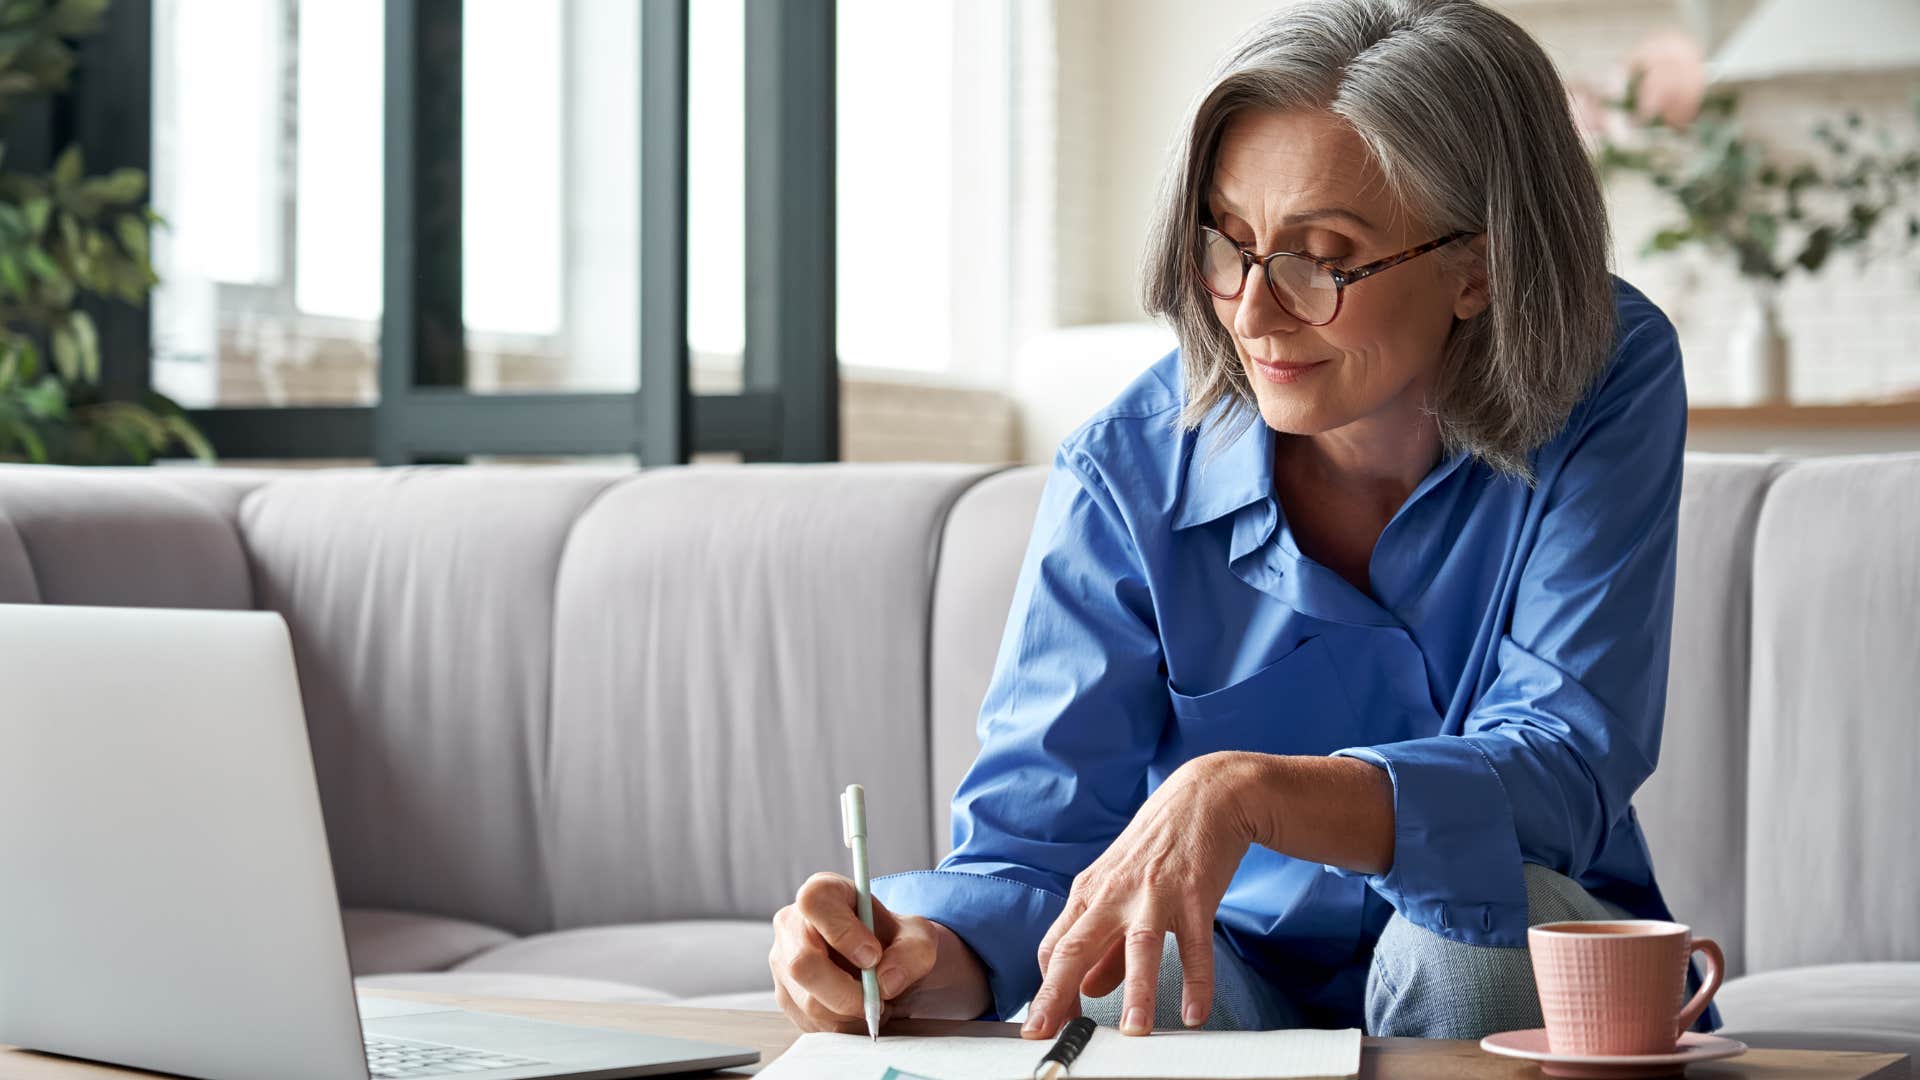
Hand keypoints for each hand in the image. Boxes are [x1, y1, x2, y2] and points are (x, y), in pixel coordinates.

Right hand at [770, 871, 992, 1032]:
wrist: (887, 965)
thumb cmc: (896, 941)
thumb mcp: (919, 938)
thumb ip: (912, 953)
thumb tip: (886, 980)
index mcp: (822, 893)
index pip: (815, 903)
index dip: (843, 932)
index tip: (873, 956)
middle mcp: (792, 924)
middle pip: (802, 964)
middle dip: (847, 992)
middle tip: (878, 998)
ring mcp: (782, 962)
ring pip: (808, 1001)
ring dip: (850, 1013)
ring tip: (875, 1003)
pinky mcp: (786, 996)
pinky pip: (811, 1022)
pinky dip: (843, 1025)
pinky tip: (858, 1012)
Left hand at [1023, 752, 1260, 1038]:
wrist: (1205, 796)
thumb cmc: (1158, 846)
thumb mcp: (1120, 888)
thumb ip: (1104, 945)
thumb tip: (1085, 989)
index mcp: (1090, 892)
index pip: (1054, 947)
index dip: (1047, 989)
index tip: (1046, 1025)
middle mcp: (1114, 893)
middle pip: (1076, 947)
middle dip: (1057, 994)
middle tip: (1046, 1034)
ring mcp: (1155, 893)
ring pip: (1139, 947)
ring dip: (1136, 992)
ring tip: (1134, 1033)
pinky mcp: (1195, 894)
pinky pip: (1196, 945)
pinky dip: (1196, 982)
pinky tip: (1195, 1014)